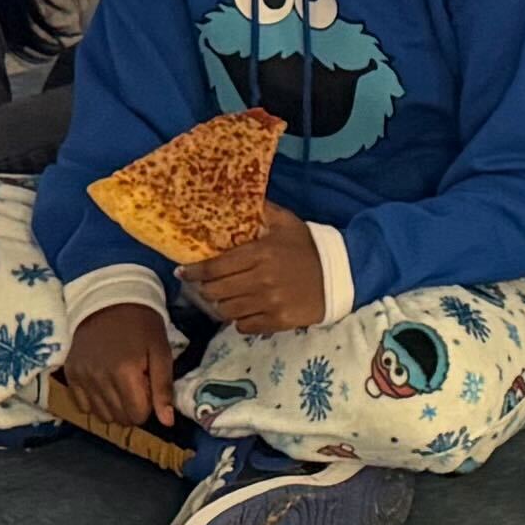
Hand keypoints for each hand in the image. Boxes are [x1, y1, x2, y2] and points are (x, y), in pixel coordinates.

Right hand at [62, 297, 179, 426]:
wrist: (108, 300)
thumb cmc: (141, 325)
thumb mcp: (161, 352)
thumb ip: (163, 388)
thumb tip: (167, 422)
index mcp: (125, 373)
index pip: (138, 415)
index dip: (148, 406)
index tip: (148, 386)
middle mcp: (99, 379)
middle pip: (120, 418)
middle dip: (132, 408)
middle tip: (136, 384)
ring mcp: (82, 378)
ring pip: (101, 416)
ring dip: (114, 407)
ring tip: (119, 384)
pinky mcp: (70, 375)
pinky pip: (82, 407)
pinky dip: (95, 402)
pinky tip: (103, 385)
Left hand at [182, 209, 334, 338]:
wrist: (341, 274)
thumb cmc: (307, 247)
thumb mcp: (285, 222)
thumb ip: (259, 211)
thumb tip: (233, 198)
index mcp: (259, 253)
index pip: (215, 267)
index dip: (194, 271)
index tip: (183, 272)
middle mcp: (261, 280)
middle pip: (216, 291)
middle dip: (205, 289)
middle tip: (205, 285)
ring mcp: (269, 303)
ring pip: (227, 311)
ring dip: (222, 305)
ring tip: (225, 297)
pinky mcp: (278, 321)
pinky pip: (244, 326)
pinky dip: (240, 320)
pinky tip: (245, 310)